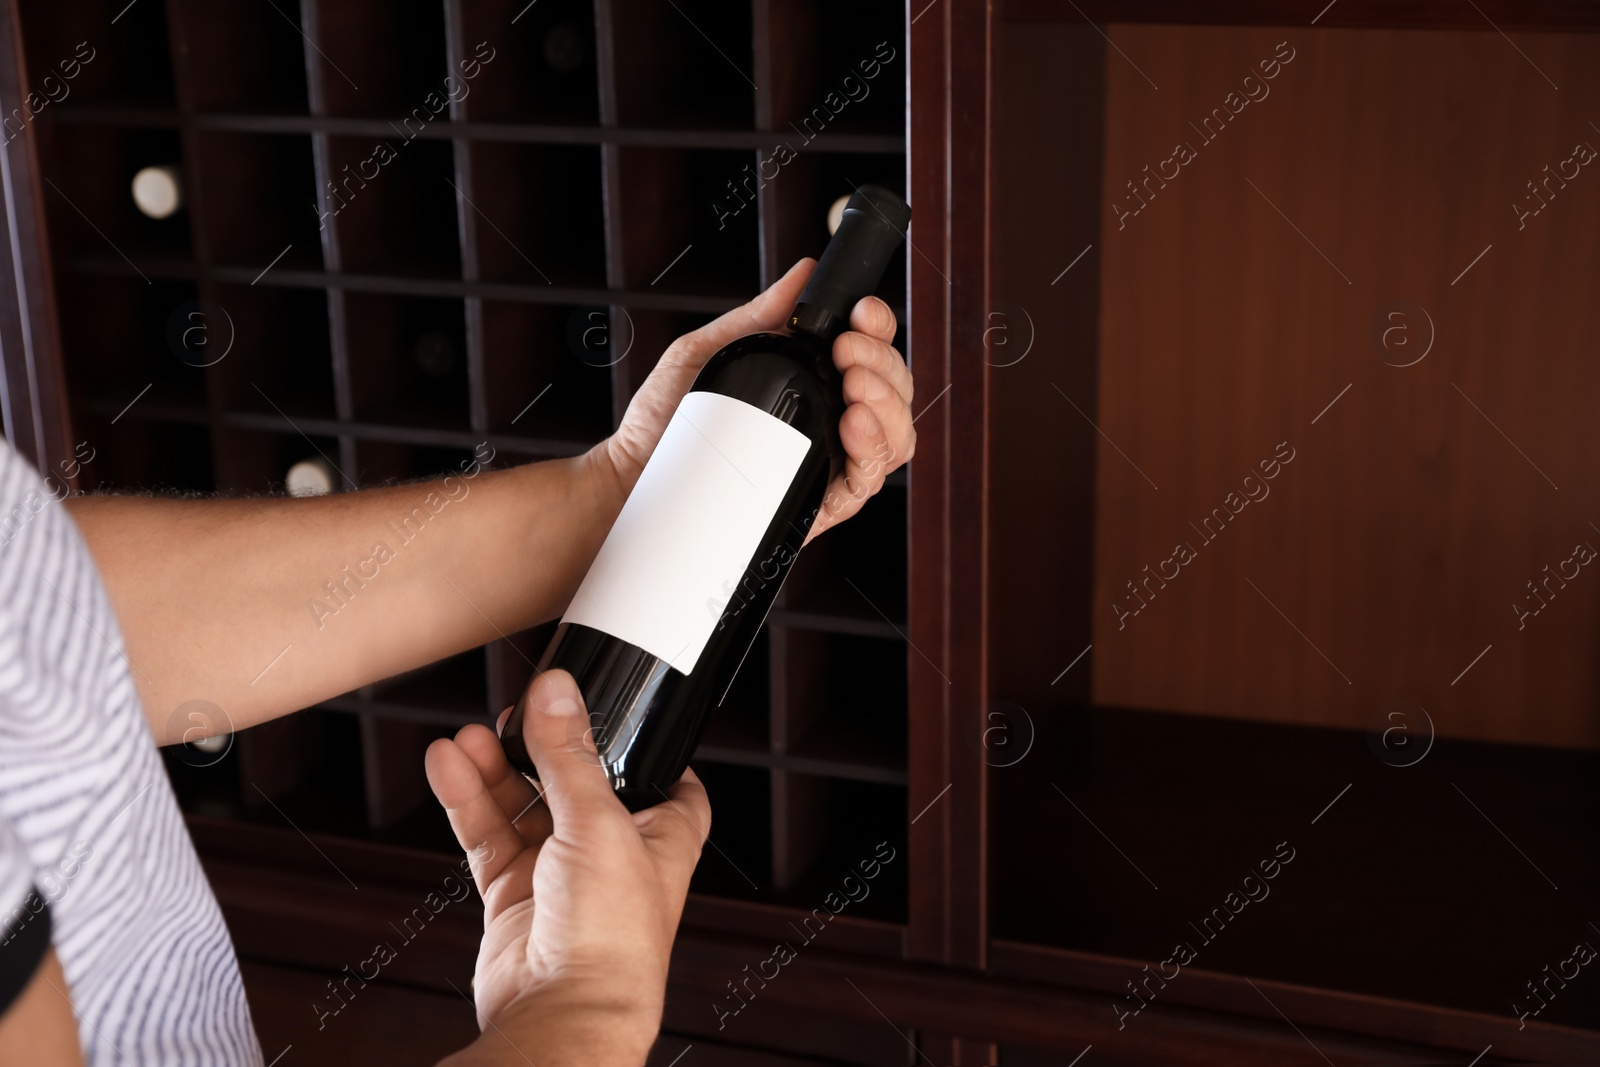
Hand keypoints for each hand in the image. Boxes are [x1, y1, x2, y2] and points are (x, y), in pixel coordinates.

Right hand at [425, 670, 709, 1066]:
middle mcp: (613, 856)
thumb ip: (570, 754)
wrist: (563, 1012)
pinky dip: (468, 802)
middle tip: (517, 714)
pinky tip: (449, 766)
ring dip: (497, 770)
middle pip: (576, 784)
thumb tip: (557, 692)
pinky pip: (489, 838)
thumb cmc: (612, 936)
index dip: (639, 745)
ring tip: (472, 736)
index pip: (664, 779)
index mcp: (660, 836)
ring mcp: (561, 877)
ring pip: (525, 807)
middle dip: (544, 749)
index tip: (610, 710)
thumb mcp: (598, 821)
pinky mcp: (516, 898)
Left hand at [598, 258, 913, 543]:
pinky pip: (866, 484)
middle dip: (883, 365)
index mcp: (813, 384)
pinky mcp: (817, 506)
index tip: (861, 315)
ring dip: (887, 406)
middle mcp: (829, 424)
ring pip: (894, 439)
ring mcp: (828, 465)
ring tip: (854, 387)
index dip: (879, 331)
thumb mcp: (710, 350)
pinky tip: (854, 427)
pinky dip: (873, 452)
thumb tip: (803, 272)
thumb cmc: (667, 420)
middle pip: (892, 394)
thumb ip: (758, 315)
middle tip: (847, 353)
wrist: (633, 475)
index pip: (870, 356)